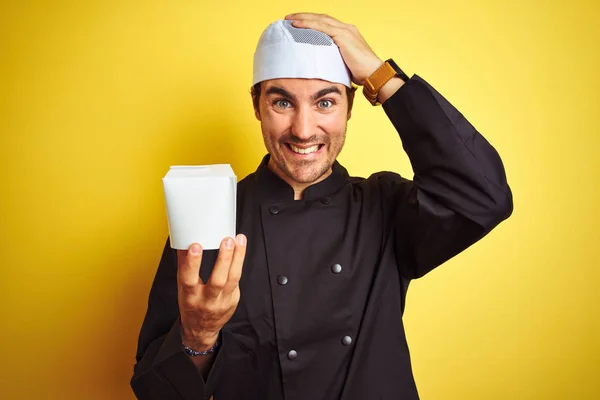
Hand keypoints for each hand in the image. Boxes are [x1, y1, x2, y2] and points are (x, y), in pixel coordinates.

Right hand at [177, 235, 246, 349]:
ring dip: (238, 257)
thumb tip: (182, 242)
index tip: (195, 246)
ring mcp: (223, 302)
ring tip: (239, 240)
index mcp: (190, 297)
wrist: (201, 329)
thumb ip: (184, 266)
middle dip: (224, 259)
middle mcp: (207, 301)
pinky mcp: (233, 300)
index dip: (192, 263)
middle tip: (228, 240)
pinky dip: (239, 264)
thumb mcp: (182, 288)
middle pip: (218, 280)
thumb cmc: (191, 304)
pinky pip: (237, 280)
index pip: (189, 279)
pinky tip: (240, 249)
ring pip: (233, 279)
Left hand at [285, 13, 382, 84]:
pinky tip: (297, 25)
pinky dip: (308, 24)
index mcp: (348, 34)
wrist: (374, 74)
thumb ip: (334, 60)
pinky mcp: (343, 36)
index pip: (326, 24)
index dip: (312, 22)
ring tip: (289, 19)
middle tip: (289, 18)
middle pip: (321, 18)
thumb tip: (322, 67)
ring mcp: (345, 31)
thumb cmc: (362, 74)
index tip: (298, 24)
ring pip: (319, 20)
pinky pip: (321, 27)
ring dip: (303, 18)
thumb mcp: (344, 64)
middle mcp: (347, 29)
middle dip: (305, 17)